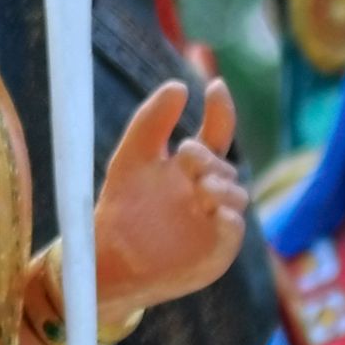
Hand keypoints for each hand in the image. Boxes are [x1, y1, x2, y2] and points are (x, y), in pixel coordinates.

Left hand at [91, 80, 246, 321]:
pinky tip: (215, 211)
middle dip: (208, 158)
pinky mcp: (215, 250)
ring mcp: (216, 221)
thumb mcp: (132, 158)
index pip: (216, 135)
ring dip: (220, 186)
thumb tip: (179, 85)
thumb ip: (152, 122)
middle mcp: (208, 192)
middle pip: (224, 166)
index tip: (215, 86)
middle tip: (187, 155)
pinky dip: (227, 218)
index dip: (221, 111)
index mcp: (191, 168)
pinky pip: (232, 231)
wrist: (108, 259)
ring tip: (199, 186)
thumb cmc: (121, 207)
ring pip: (236, 196)